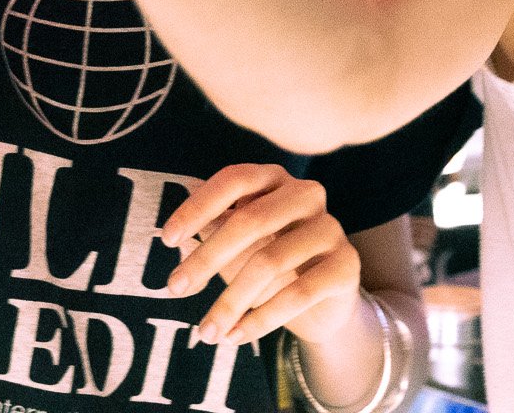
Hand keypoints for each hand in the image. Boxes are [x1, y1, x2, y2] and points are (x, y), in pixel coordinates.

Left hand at [162, 165, 361, 348]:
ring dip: (230, 301)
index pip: (233, 180)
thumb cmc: (270, 262)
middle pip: (250, 220)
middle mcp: (306, 193)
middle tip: (174, 289)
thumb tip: (177, 236)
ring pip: (270, 261)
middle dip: (206, 258)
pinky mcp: (346, 265)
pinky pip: (299, 293)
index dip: (198, 207)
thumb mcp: (236, 245)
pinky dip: (261, 319)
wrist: (323, 302)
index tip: (166, 239)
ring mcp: (331, 227)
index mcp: (274, 178)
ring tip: (206, 331)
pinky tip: (236, 336)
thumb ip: (211, 231)